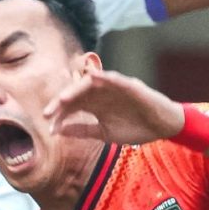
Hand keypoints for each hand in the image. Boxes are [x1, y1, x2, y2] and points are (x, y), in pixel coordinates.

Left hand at [44, 68, 183, 146]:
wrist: (161, 127)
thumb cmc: (134, 127)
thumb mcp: (104, 133)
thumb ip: (83, 130)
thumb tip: (59, 130)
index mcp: (94, 105)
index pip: (72, 106)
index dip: (59, 115)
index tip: (49, 127)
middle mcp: (101, 94)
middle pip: (76, 94)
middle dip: (61, 103)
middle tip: (47, 113)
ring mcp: (114, 88)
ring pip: (90, 85)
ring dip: (76, 90)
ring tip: (62, 99)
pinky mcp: (129, 86)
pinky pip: (114, 79)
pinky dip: (103, 77)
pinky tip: (91, 76)